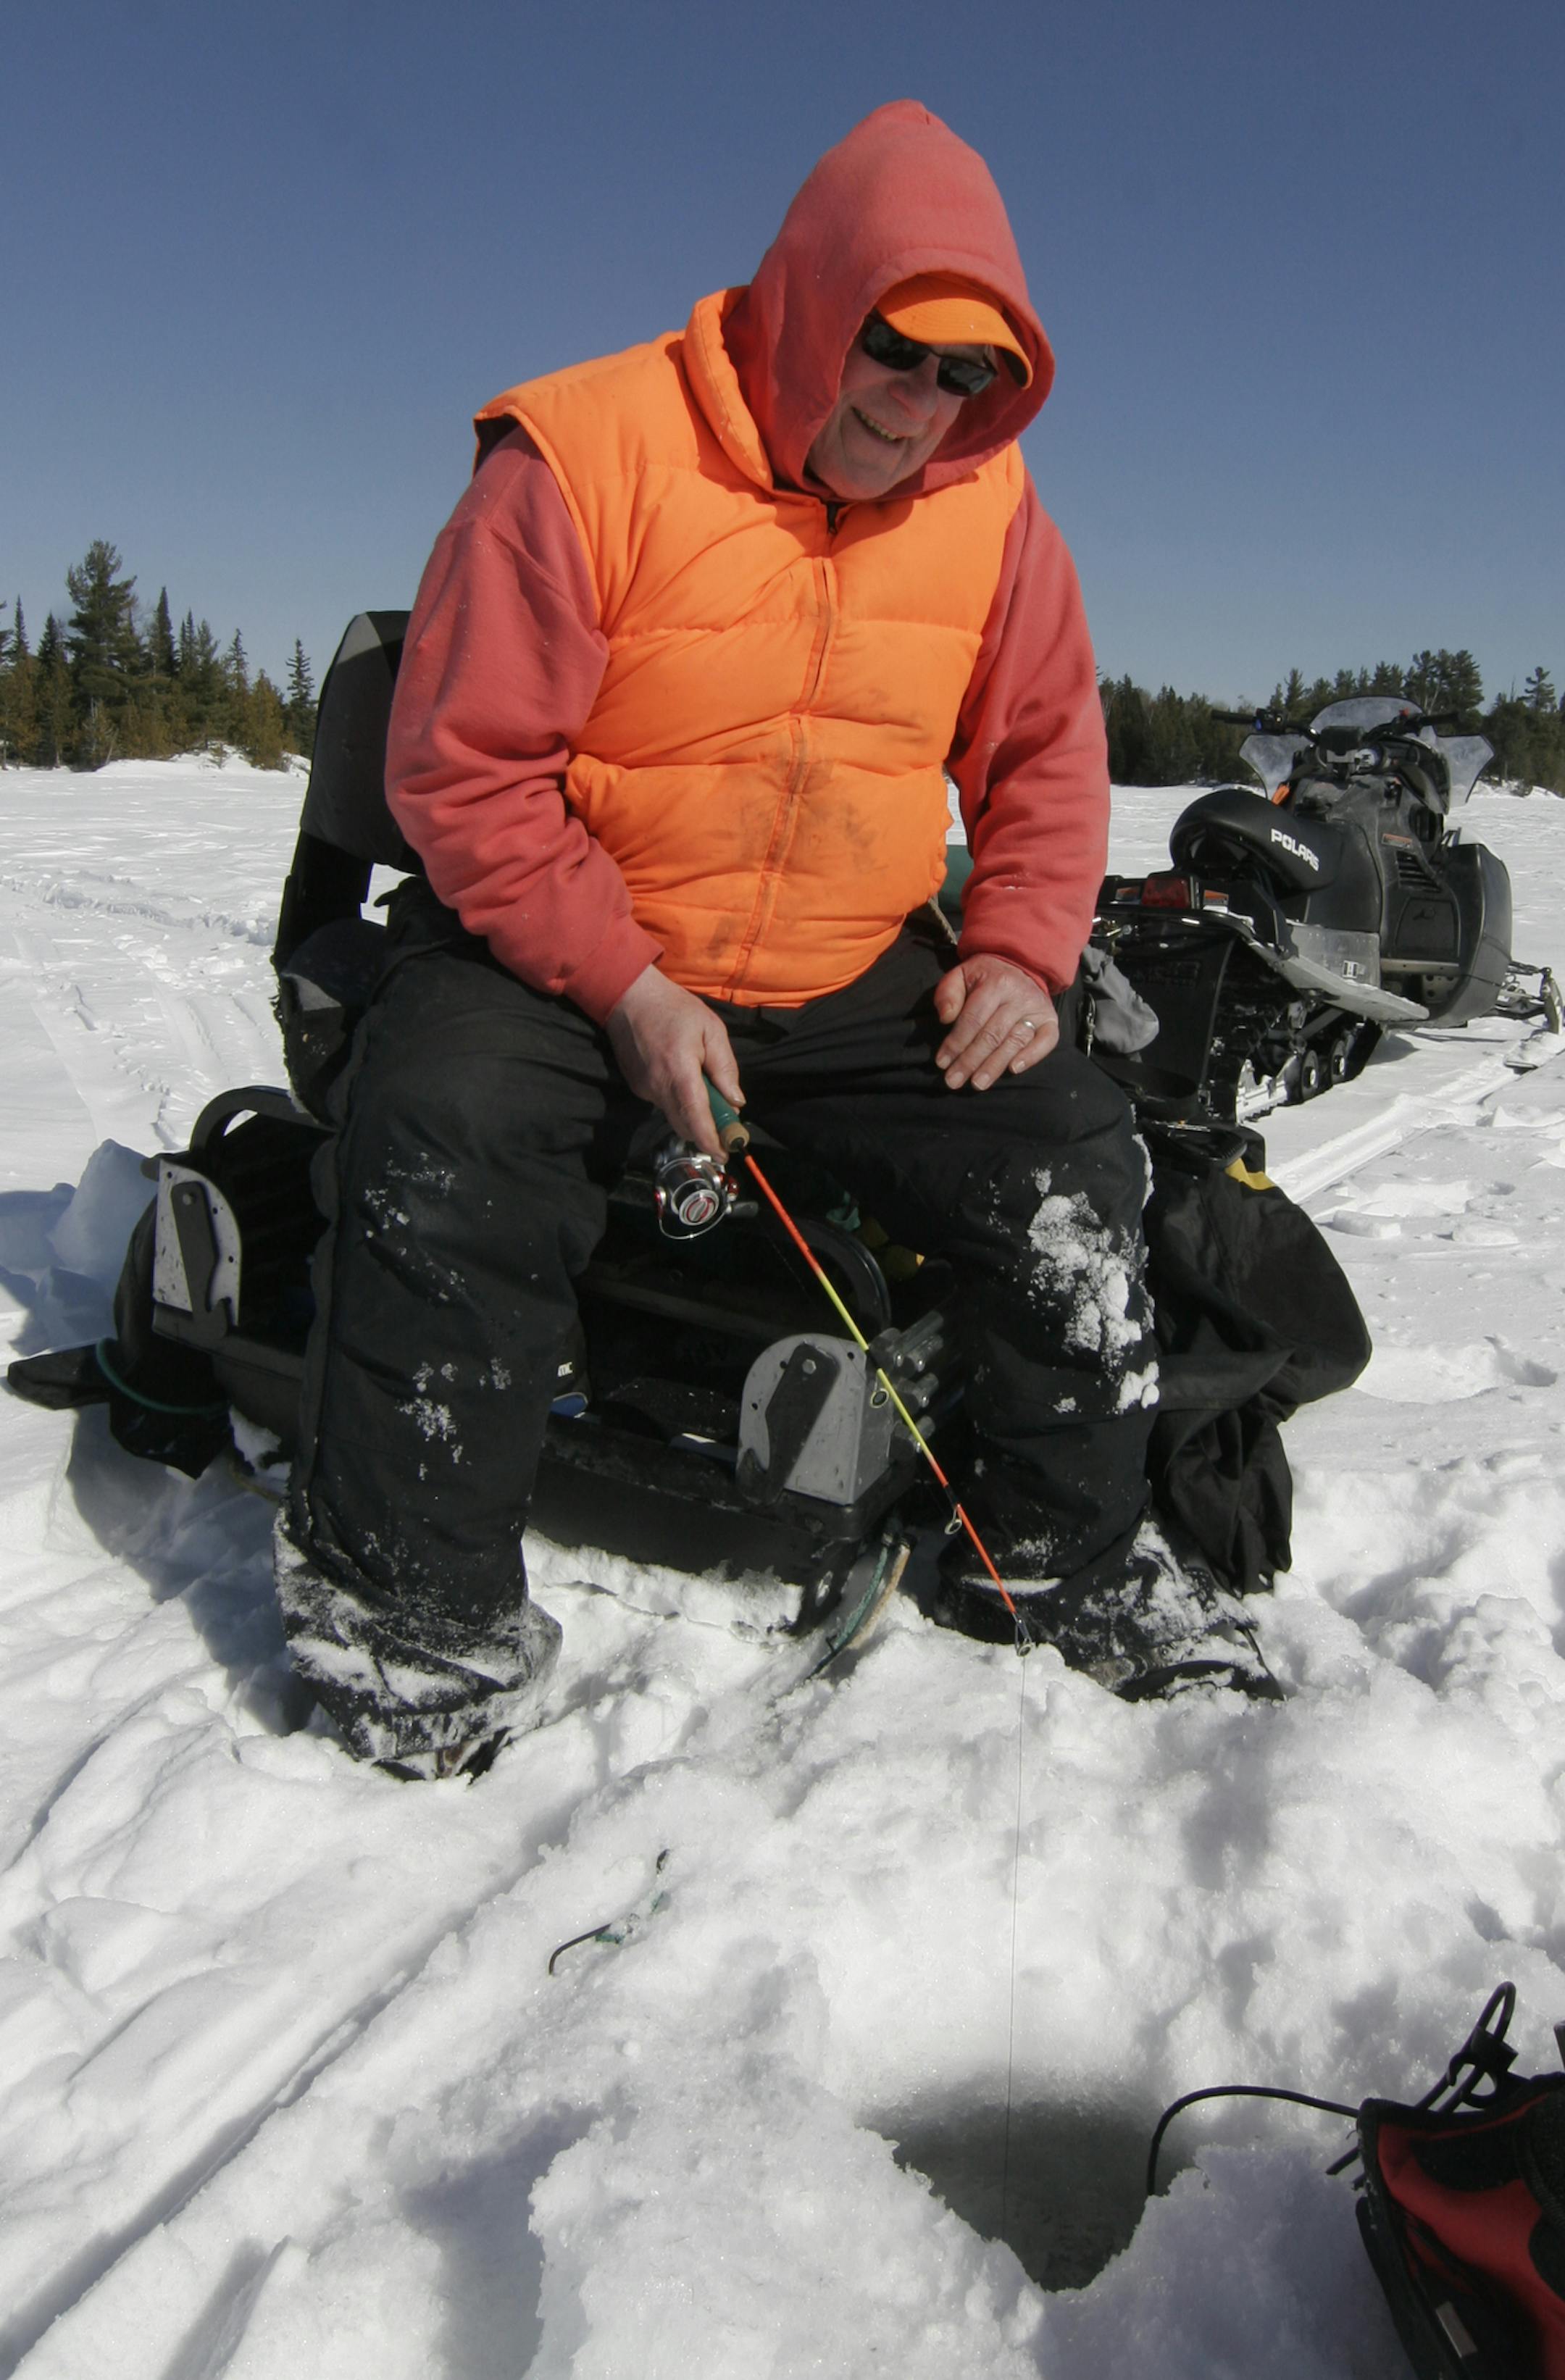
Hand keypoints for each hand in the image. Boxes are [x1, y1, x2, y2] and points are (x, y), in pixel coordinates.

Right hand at [605, 965, 742, 1156]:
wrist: (628, 997)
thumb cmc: (674, 1008)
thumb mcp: (711, 1028)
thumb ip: (725, 1067)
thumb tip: (735, 1101)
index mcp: (679, 1071)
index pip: (696, 1116)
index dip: (710, 1139)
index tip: (724, 1154)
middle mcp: (658, 1086)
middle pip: (684, 1125)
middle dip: (706, 1134)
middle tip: (726, 1133)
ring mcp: (644, 1089)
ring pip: (673, 1116)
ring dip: (693, 1118)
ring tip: (711, 1102)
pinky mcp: (636, 1087)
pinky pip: (662, 1104)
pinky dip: (679, 1103)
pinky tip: (686, 1083)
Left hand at [933, 955, 1057, 1089]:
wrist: (1020, 968)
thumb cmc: (985, 978)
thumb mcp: (962, 976)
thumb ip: (948, 994)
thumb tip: (945, 1018)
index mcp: (996, 983)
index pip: (973, 1019)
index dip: (956, 1043)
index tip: (942, 1063)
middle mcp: (1019, 996)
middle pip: (992, 1035)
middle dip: (970, 1061)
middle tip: (954, 1081)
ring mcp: (1037, 1009)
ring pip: (1014, 1042)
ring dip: (995, 1066)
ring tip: (977, 1083)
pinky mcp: (1050, 1021)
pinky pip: (1045, 1042)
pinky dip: (1031, 1057)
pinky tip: (1013, 1069)